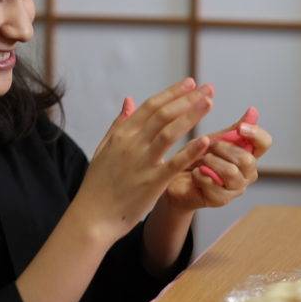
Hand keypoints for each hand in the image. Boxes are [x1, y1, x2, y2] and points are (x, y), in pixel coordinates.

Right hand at [69, 78, 214, 243]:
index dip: (172, 93)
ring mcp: (142, 163)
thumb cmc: (98, 185)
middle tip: (208, 88)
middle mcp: (132, 144)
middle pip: (164, 114)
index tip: (191, 83)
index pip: (151, 106)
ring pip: (170, 132)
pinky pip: (175, 163)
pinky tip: (207, 140)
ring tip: (209, 102)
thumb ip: (118, 124)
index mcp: (122, 135)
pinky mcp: (152, 183)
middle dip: (188, 98)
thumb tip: (129, 100)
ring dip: (191, 115)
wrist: (91, 218)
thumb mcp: (103, 149)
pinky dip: (191, 151)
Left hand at [162, 106, 272, 209]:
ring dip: (211, 162)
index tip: (240, 128)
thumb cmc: (194, 157)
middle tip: (207, 147)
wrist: (173, 179)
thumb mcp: (212, 139)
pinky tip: (194, 173)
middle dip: (223, 149)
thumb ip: (233, 130)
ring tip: (200, 160)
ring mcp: (236, 188)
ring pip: (231, 172)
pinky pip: (214, 185)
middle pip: (247, 159)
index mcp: (248, 154)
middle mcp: (247, 172)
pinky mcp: (221, 200)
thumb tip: (253, 111)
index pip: (265, 143)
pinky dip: (200, 175)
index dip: (255, 134)